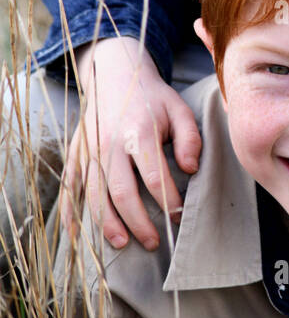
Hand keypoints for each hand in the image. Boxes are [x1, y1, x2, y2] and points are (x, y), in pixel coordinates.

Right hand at [63, 36, 201, 249]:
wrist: (115, 74)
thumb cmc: (153, 98)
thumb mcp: (179, 110)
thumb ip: (190, 138)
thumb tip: (189, 169)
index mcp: (139, 131)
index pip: (153, 175)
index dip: (167, 199)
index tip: (178, 215)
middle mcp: (110, 142)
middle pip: (121, 191)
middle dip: (138, 222)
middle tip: (154, 242)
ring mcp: (89, 149)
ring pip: (94, 194)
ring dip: (107, 223)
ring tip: (122, 244)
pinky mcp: (76, 153)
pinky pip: (70, 186)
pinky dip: (71, 212)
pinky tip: (76, 235)